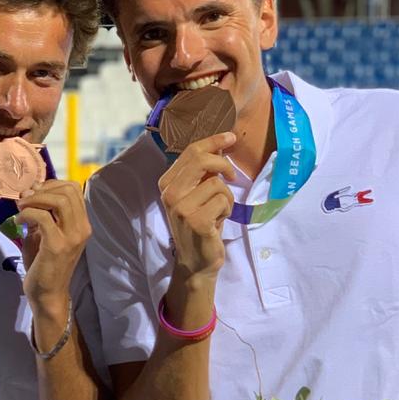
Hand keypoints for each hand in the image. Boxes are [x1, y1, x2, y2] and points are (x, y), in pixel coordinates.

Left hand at [18, 178, 90, 305]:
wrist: (47, 294)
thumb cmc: (44, 265)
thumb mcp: (44, 234)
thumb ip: (41, 214)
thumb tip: (28, 194)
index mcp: (82, 224)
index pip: (75, 189)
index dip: (52, 184)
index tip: (34, 191)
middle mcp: (82, 228)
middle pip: (68, 191)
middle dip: (43, 189)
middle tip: (25, 198)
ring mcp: (72, 237)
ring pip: (59, 200)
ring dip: (35, 198)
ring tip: (21, 207)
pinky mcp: (57, 245)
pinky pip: (43, 217)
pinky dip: (27, 213)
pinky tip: (18, 221)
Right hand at [158, 132, 236, 280]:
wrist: (196, 262)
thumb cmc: (200, 225)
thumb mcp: (197, 195)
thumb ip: (202, 173)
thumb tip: (222, 144)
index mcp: (167, 184)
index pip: (191, 152)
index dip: (214, 141)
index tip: (230, 137)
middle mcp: (170, 193)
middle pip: (201, 159)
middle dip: (223, 164)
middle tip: (231, 177)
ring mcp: (181, 207)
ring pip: (217, 183)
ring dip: (226, 197)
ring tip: (218, 212)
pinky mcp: (196, 220)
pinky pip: (223, 200)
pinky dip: (227, 210)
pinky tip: (218, 222)